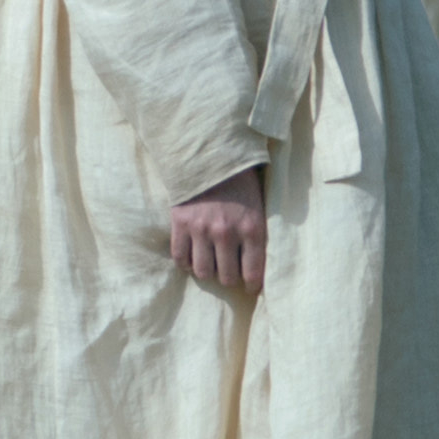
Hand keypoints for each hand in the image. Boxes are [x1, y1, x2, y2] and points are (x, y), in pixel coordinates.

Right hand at [169, 170, 266, 293]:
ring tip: (209, 262)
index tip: (249, 286)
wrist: (209, 153)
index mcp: (251, 229)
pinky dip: (185, 262)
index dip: (251, 285)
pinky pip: (180, 257)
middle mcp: (226, 233)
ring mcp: (201, 229)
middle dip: (228, 277)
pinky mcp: (180, 223)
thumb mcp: (258, 206)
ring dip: (207, 270)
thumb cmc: (239, 181)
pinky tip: (191, 255)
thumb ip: (257, 234)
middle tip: (227, 269)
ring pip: (202, 272)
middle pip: (226, 277)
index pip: (253, 274)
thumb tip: (257, 265)